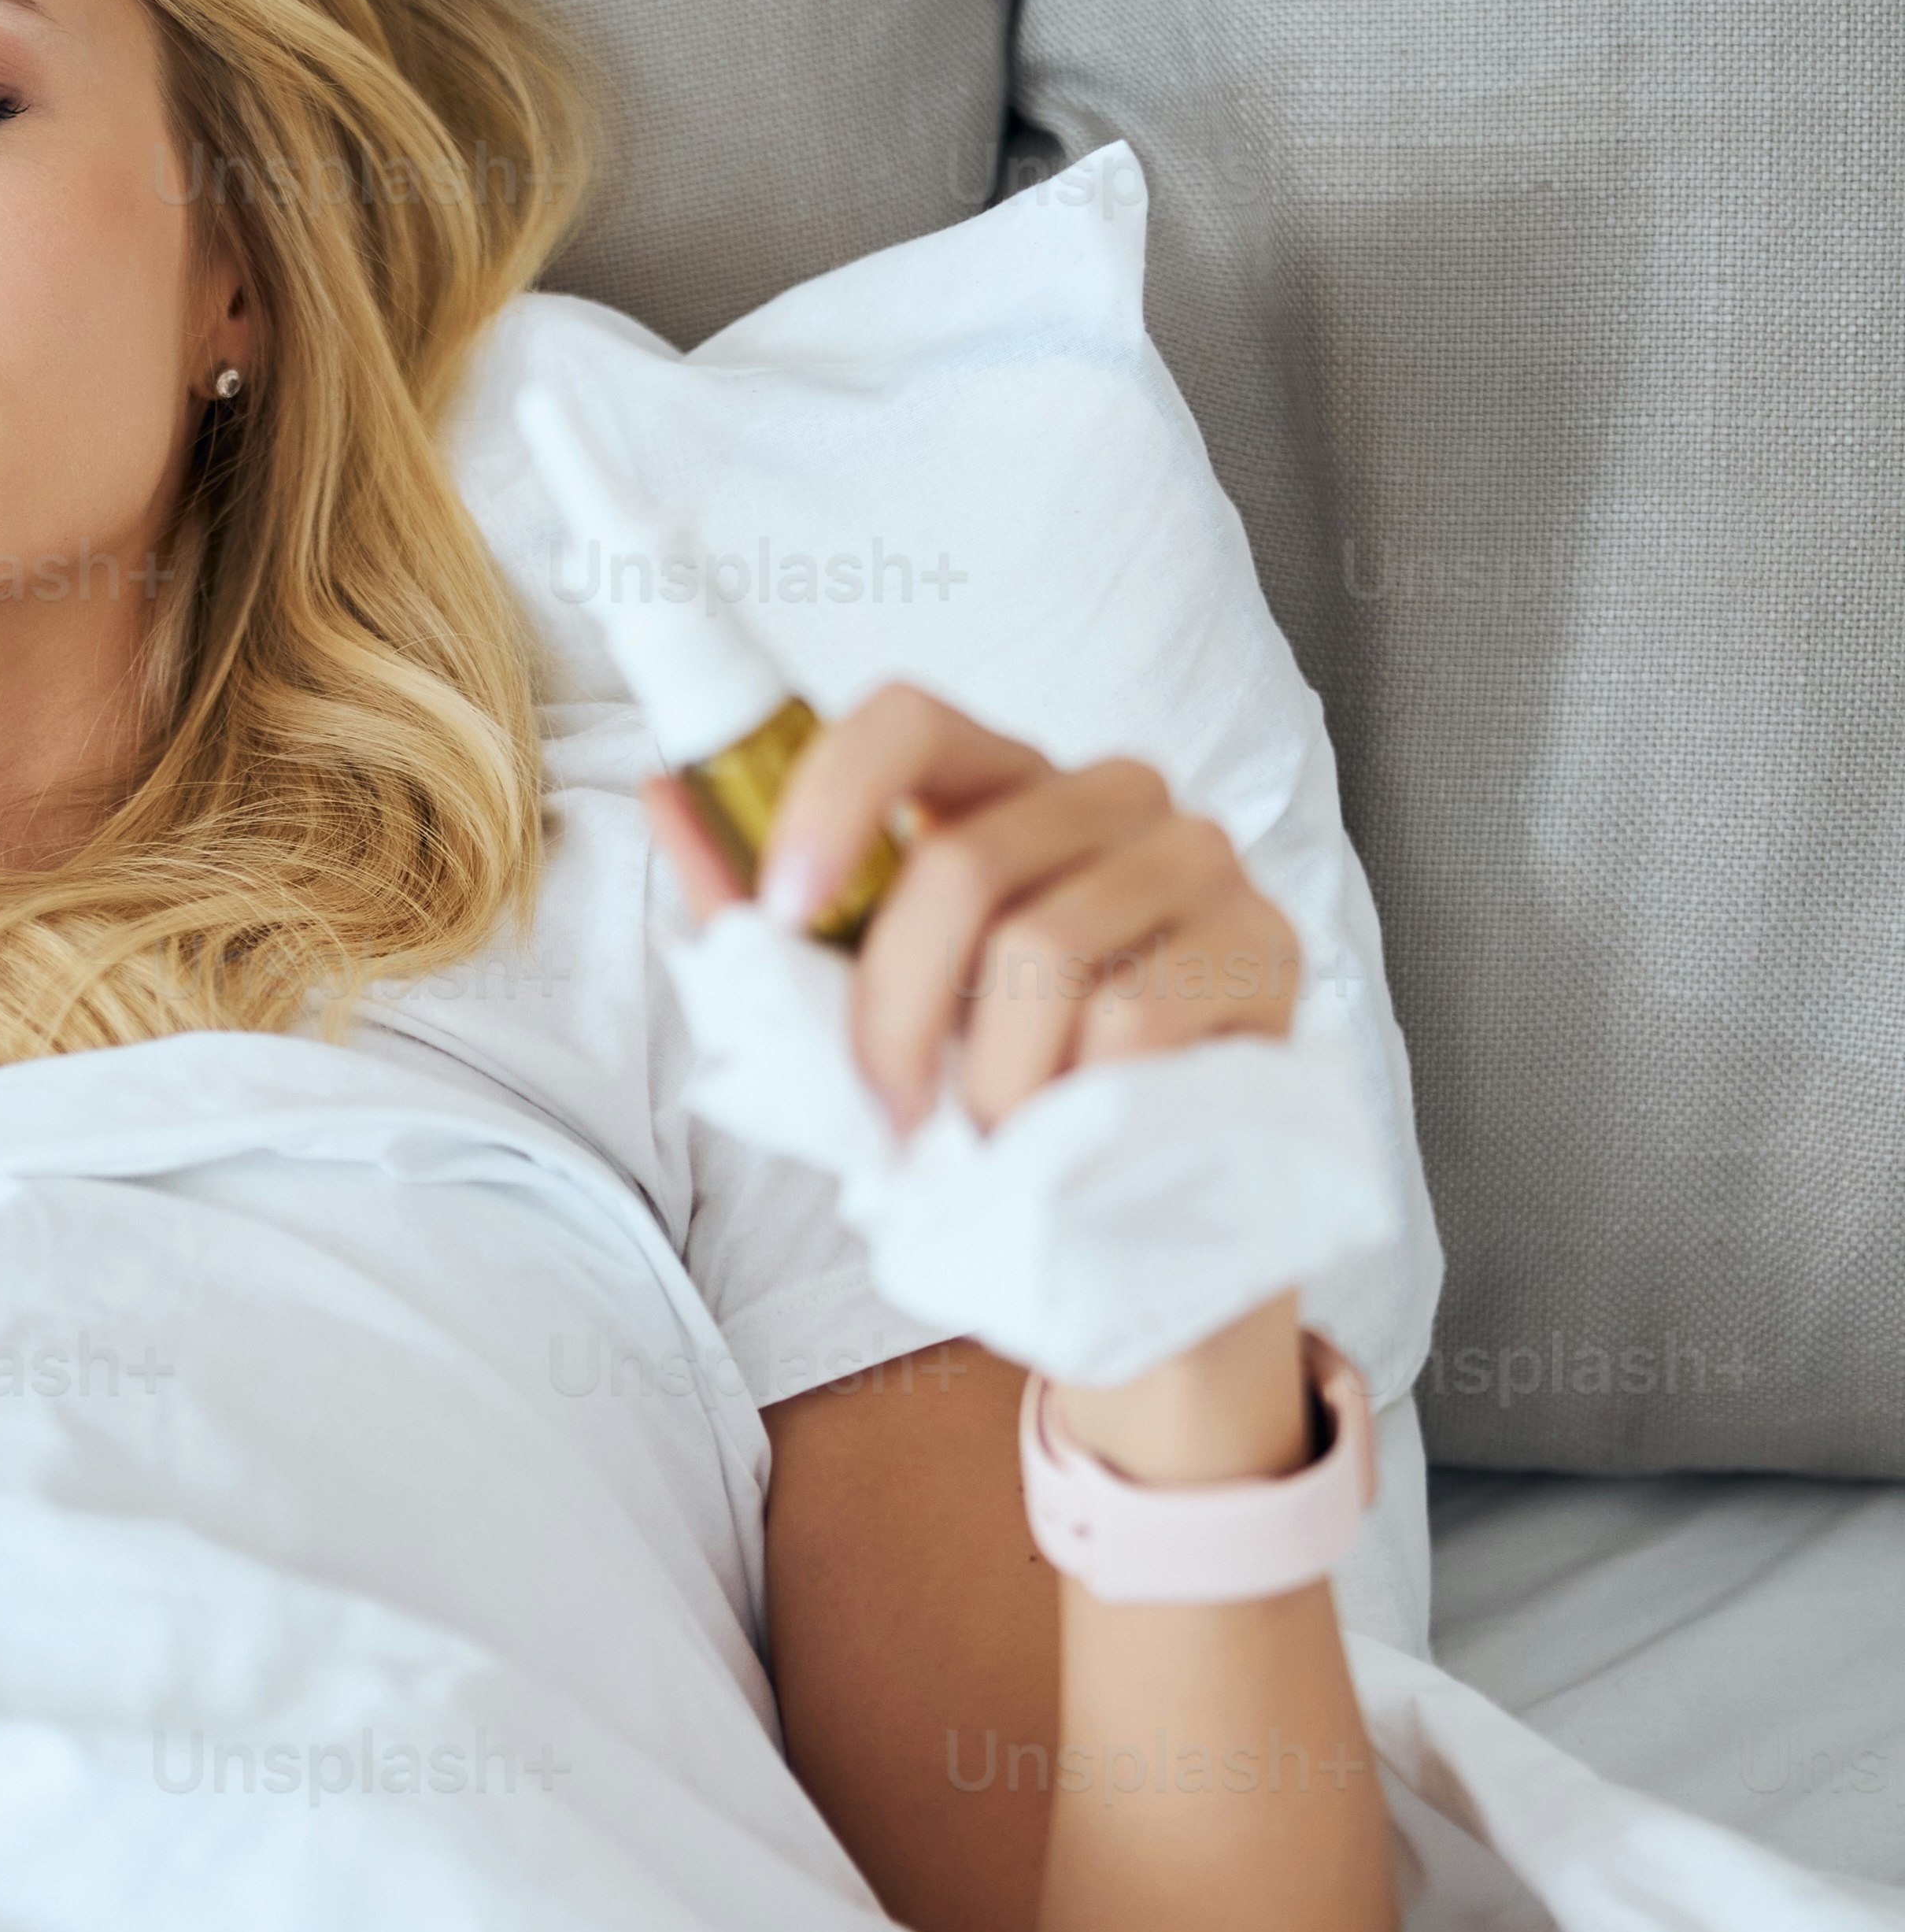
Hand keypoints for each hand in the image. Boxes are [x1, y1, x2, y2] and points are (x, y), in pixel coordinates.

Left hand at [641, 683, 1314, 1479]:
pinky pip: (1133, 1016)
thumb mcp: (863, 1004)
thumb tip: (667, 797)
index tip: (784, 910)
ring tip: (995, 1129)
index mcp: (1001, 784)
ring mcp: (1200, 860)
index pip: (911, 716)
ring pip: (1045, 950)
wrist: (1123, 1215)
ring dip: (989, 1077)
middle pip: (967, 864)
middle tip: (885, 1111)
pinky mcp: (1265, 947)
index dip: (836, 797)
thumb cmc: (984, 1087)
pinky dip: (1076, 1098)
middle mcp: (1112, 792)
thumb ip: (769, 913)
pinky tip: (1080, 1126)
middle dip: (895, 1013)